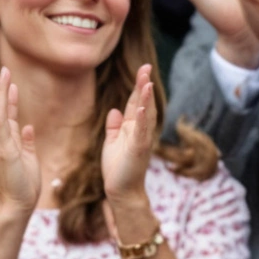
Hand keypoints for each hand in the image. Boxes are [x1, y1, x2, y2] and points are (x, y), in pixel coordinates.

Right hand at [0, 67, 40, 213]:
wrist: (18, 204)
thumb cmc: (25, 185)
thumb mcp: (28, 159)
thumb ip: (26, 143)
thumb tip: (27, 126)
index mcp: (0, 145)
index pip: (1, 118)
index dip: (4, 101)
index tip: (6, 85)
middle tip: (2, 71)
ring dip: (0, 94)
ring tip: (3, 76)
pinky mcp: (2, 152)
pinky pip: (1, 126)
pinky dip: (4, 109)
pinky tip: (9, 94)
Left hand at [101, 66, 156, 202]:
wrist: (121, 190)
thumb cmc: (117, 169)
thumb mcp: (112, 143)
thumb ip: (114, 126)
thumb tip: (114, 110)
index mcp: (132, 128)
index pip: (135, 103)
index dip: (139, 87)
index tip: (143, 70)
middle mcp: (140, 131)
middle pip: (143, 104)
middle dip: (145, 86)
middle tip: (147, 67)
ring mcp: (141, 139)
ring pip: (145, 114)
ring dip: (146, 98)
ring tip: (147, 82)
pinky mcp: (138, 149)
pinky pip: (141, 131)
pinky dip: (141, 118)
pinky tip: (140, 106)